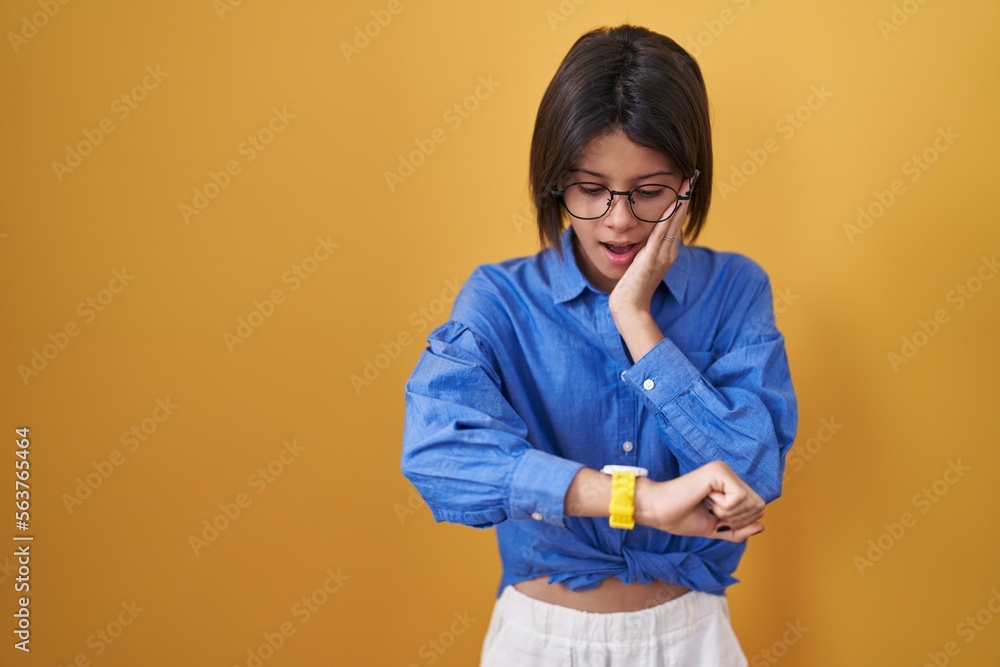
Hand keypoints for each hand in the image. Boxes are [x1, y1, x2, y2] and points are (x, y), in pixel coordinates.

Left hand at [607, 173, 696, 320]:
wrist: (630, 308)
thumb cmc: (631, 288)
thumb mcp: (640, 264)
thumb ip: (644, 250)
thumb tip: (642, 236)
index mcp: (666, 252)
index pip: (675, 223)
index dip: (680, 204)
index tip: (683, 186)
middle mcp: (669, 252)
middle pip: (678, 219)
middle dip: (684, 197)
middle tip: (690, 176)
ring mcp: (663, 255)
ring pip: (673, 223)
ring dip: (680, 201)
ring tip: (686, 182)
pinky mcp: (653, 258)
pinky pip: (662, 233)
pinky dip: (668, 217)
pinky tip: (672, 203)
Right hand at [635, 460, 765, 542]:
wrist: (657, 511)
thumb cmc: (679, 517)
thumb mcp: (715, 528)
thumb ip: (738, 529)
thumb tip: (761, 526)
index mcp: (727, 483)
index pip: (757, 508)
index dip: (740, 522)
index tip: (715, 517)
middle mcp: (728, 473)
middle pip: (758, 506)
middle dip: (736, 519)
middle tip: (712, 512)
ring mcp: (724, 470)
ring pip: (751, 502)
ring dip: (728, 513)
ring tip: (707, 504)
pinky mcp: (719, 471)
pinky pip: (740, 498)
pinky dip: (724, 508)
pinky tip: (706, 498)